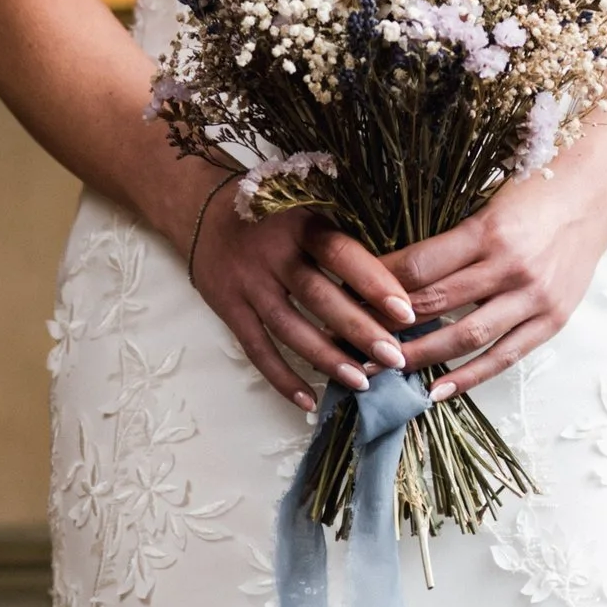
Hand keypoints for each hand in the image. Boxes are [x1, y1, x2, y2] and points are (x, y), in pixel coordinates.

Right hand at [187, 185, 416, 411]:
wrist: (200, 210)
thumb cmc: (271, 213)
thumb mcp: (305, 206)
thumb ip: (340, 236)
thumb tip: (399, 278)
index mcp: (299, 223)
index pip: (341, 253)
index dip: (374, 282)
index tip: (406, 312)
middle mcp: (271, 253)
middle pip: (319, 296)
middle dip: (359, 330)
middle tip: (394, 358)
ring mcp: (246, 283)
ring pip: (289, 328)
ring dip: (326, 358)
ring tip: (360, 382)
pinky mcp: (227, 307)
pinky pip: (256, 348)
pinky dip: (281, 377)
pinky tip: (307, 400)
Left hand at [305, 153, 606, 398]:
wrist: (596, 197)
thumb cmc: (535, 194)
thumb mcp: (487, 207)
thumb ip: (450, 243)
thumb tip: (394, 272)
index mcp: (488, 231)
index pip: (420, 265)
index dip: (380, 284)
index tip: (349, 296)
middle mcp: (511, 266)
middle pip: (437, 302)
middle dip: (391, 325)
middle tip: (354, 342)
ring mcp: (534, 297)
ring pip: (467, 335)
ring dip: (423, 356)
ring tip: (387, 370)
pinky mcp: (552, 320)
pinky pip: (504, 356)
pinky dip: (469, 376)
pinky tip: (437, 391)